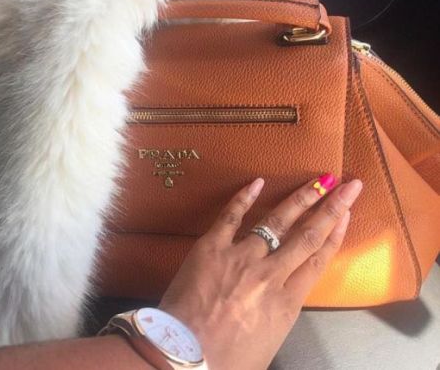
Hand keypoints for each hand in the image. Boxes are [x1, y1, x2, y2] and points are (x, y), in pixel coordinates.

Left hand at [159, 175, 362, 369]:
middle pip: (307, 235)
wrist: (184, 353)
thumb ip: (281, 314)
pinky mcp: (211, 248)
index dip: (334, 234)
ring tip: (317, 181)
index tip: (346, 214)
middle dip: (331, 207)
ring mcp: (240, 258)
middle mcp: (269, 275)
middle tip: (349, 185)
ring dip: (299, 199)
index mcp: (286, 302)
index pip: (317, 260)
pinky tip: (258, 182)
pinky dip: (244, 198)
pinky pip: (230, 217)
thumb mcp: (268, 342)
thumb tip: (283, 297)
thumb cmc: (225, 359)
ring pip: (275, 221)